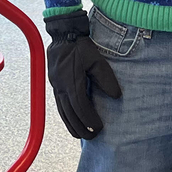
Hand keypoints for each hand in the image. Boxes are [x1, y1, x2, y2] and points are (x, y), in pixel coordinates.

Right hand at [44, 10, 121, 138]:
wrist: (64, 35)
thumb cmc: (81, 46)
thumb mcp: (97, 60)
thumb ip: (106, 79)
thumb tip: (116, 96)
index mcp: (71, 82)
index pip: (81, 107)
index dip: (90, 120)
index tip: (99, 128)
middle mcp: (61, 87)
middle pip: (70, 114)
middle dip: (81, 128)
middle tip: (93, 137)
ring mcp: (56, 86)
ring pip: (62, 112)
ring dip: (71, 125)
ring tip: (81, 135)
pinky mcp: (54, 84)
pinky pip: (59, 105)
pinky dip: (65, 116)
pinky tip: (71, 120)